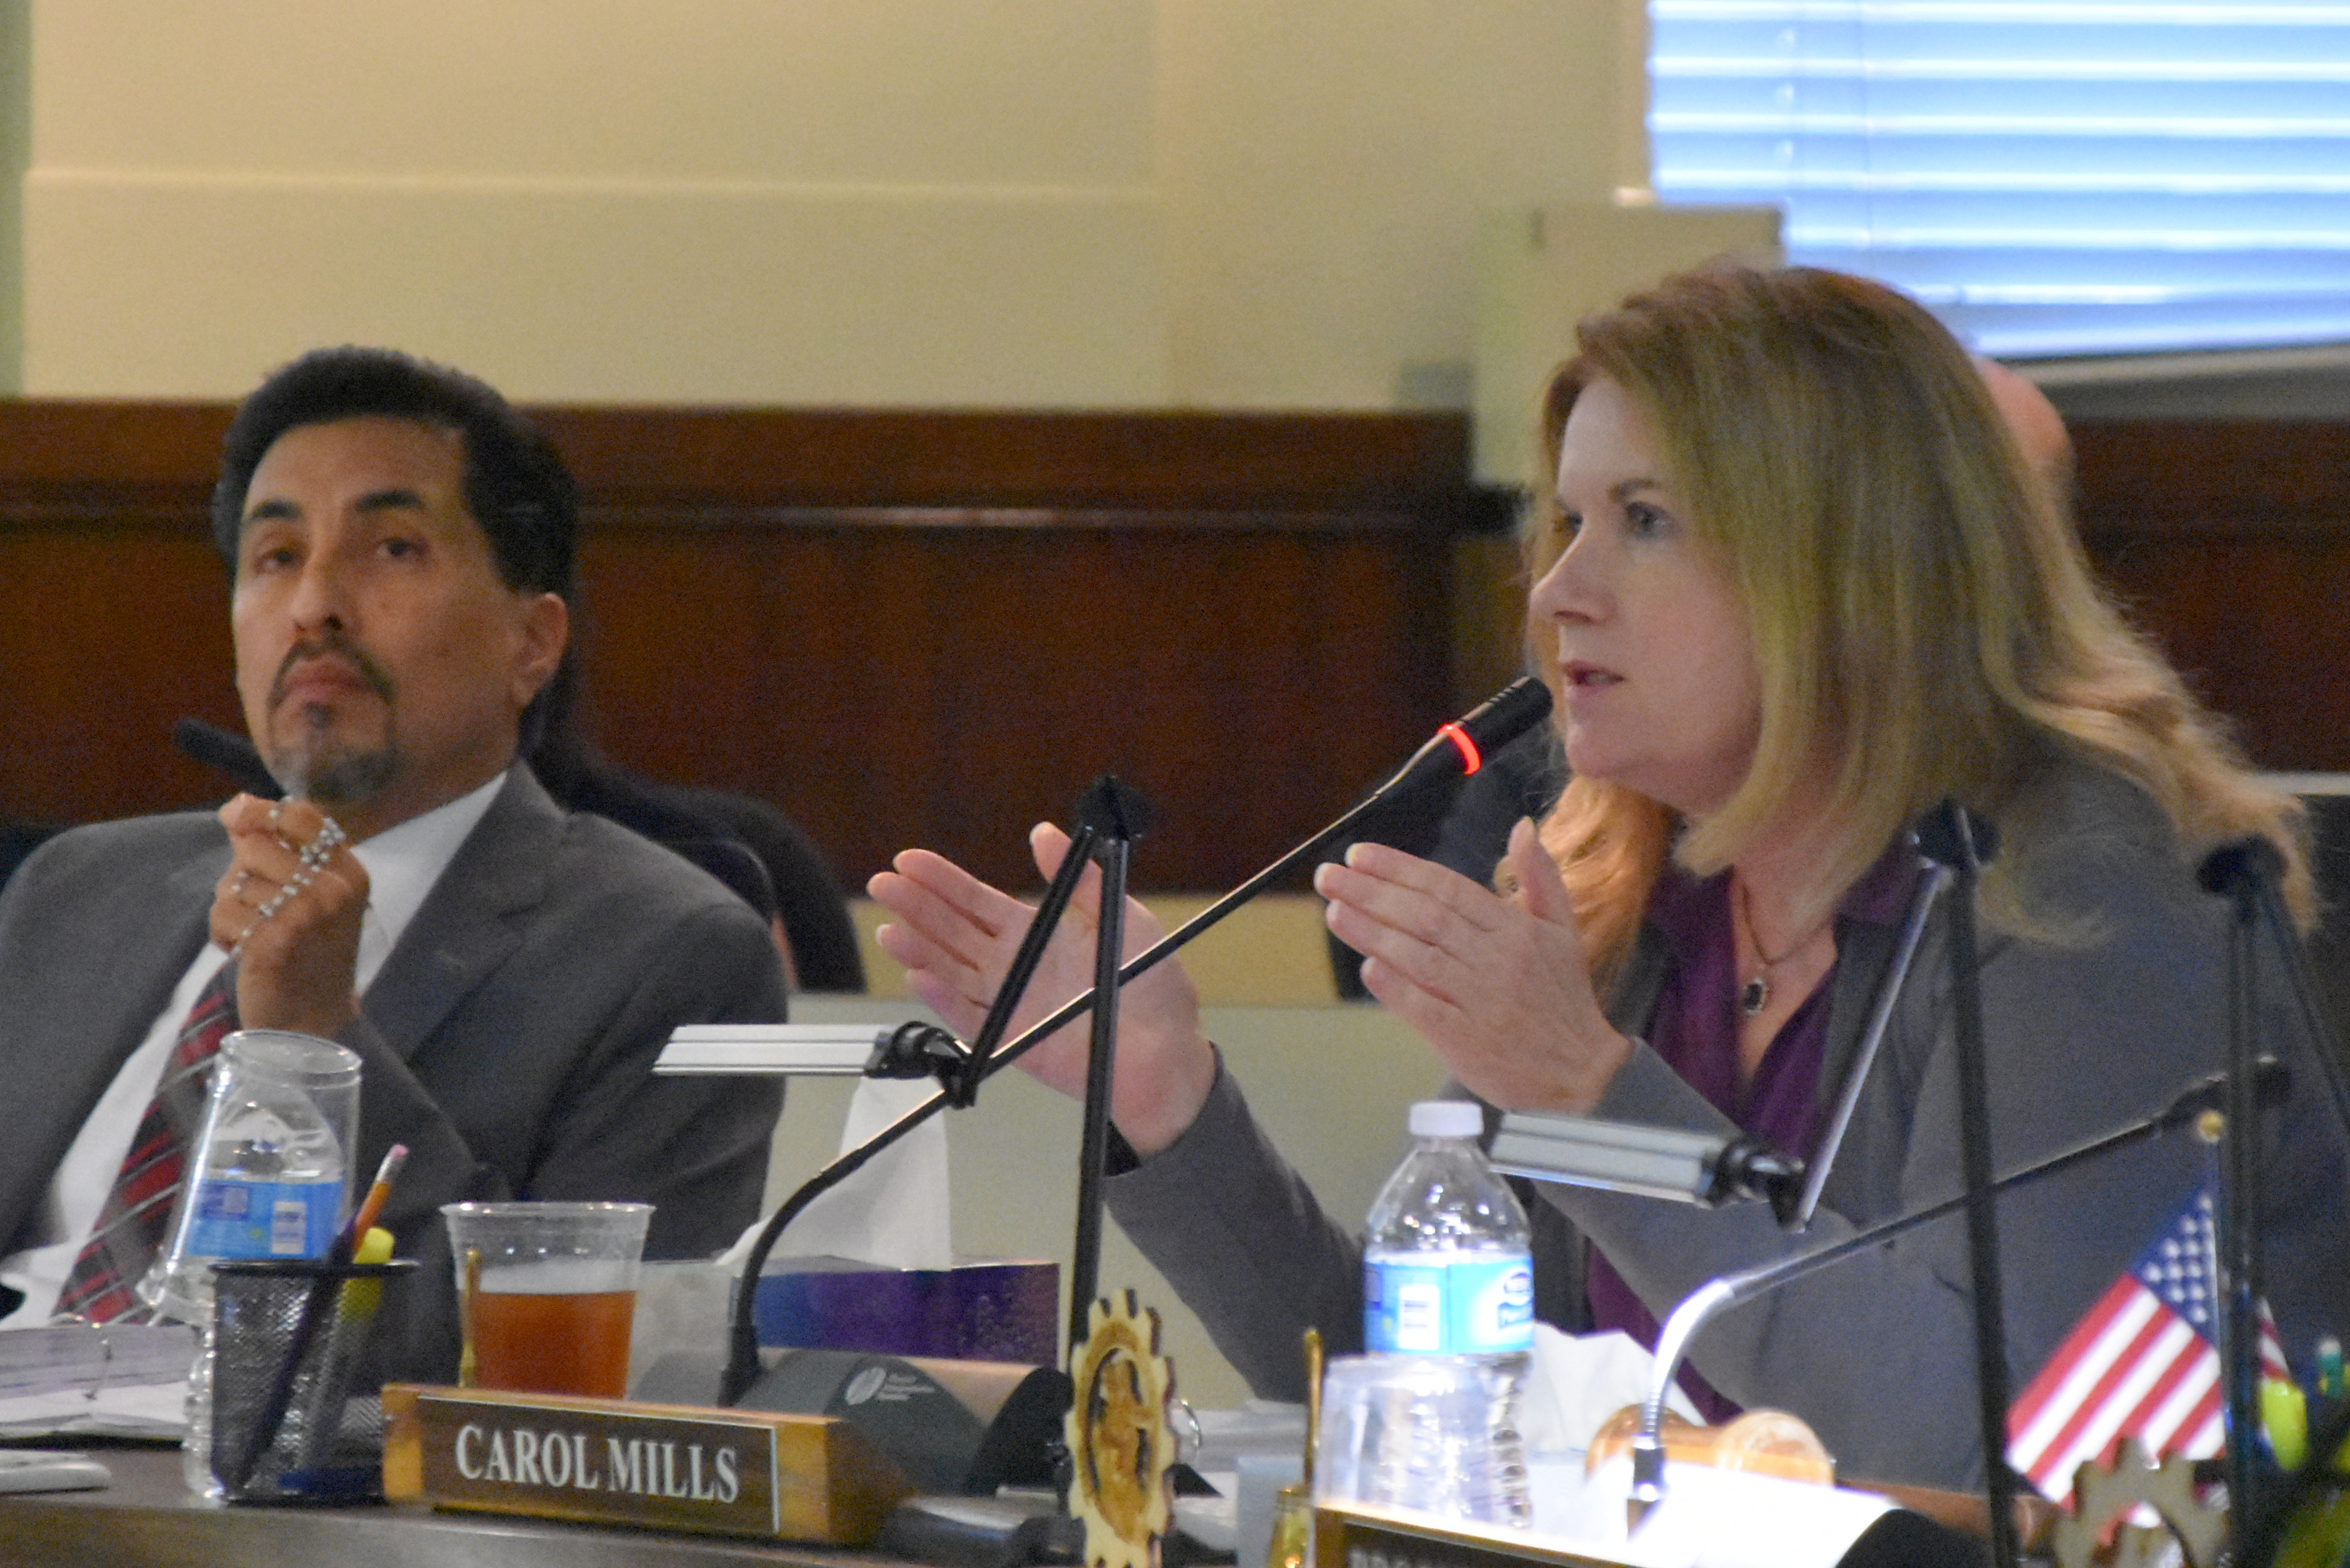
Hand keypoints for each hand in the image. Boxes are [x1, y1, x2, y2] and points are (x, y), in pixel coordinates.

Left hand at [210, 794, 368, 1039]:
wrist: (312, 1021)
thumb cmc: (308, 954)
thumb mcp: (308, 895)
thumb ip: (276, 849)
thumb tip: (236, 805)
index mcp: (348, 872)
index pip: (303, 816)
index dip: (261, 811)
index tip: (236, 816)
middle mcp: (333, 888)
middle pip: (253, 847)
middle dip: (241, 875)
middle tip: (259, 908)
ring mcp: (305, 913)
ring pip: (232, 883)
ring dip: (230, 909)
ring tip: (253, 934)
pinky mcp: (273, 939)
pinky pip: (223, 913)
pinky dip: (223, 934)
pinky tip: (244, 952)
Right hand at [868, 823, 1215, 1155]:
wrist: (1166, 1052)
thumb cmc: (1152, 982)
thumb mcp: (1119, 916)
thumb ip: (1079, 877)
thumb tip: (1043, 832)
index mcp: (1037, 930)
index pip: (976, 900)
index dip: (942, 880)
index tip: (909, 860)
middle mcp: (1016, 964)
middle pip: (953, 931)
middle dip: (916, 907)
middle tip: (883, 884)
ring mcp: (1011, 1003)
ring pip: (952, 971)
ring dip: (918, 950)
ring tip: (888, 929)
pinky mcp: (1012, 1041)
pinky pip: (969, 1019)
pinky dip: (943, 999)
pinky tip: (917, 977)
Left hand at [1313, 818, 1631, 1112]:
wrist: (1583, 1076)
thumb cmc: (1564, 1001)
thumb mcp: (1564, 931)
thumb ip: (1541, 877)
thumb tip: (1522, 826)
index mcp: (1515, 929)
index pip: (1448, 888)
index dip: (1400, 869)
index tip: (1359, 855)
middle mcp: (1496, 959)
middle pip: (1425, 916)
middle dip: (1371, 892)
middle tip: (1329, 876)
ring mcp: (1480, 1000)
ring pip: (1419, 956)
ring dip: (1372, 932)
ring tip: (1334, 910)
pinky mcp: (1466, 1040)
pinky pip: (1424, 1008)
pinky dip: (1395, 987)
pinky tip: (1368, 967)